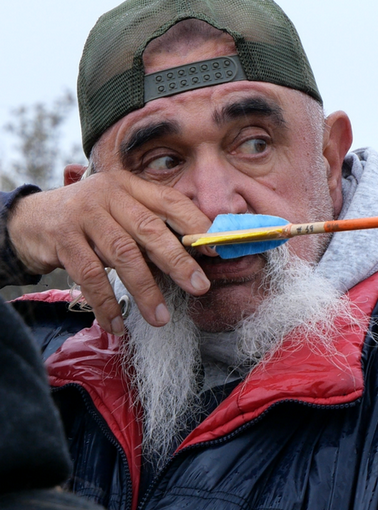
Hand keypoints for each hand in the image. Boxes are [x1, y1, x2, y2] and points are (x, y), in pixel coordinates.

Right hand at [7, 171, 211, 334]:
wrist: (28, 220)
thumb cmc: (89, 221)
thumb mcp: (119, 214)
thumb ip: (149, 230)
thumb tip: (193, 261)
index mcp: (130, 185)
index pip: (170, 201)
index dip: (196, 224)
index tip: (217, 249)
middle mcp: (108, 194)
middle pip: (150, 229)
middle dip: (178, 261)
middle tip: (199, 286)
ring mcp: (83, 215)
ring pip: (123, 255)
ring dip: (145, 290)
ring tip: (160, 317)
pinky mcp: (62, 238)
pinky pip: (90, 275)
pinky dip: (106, 302)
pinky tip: (116, 323)